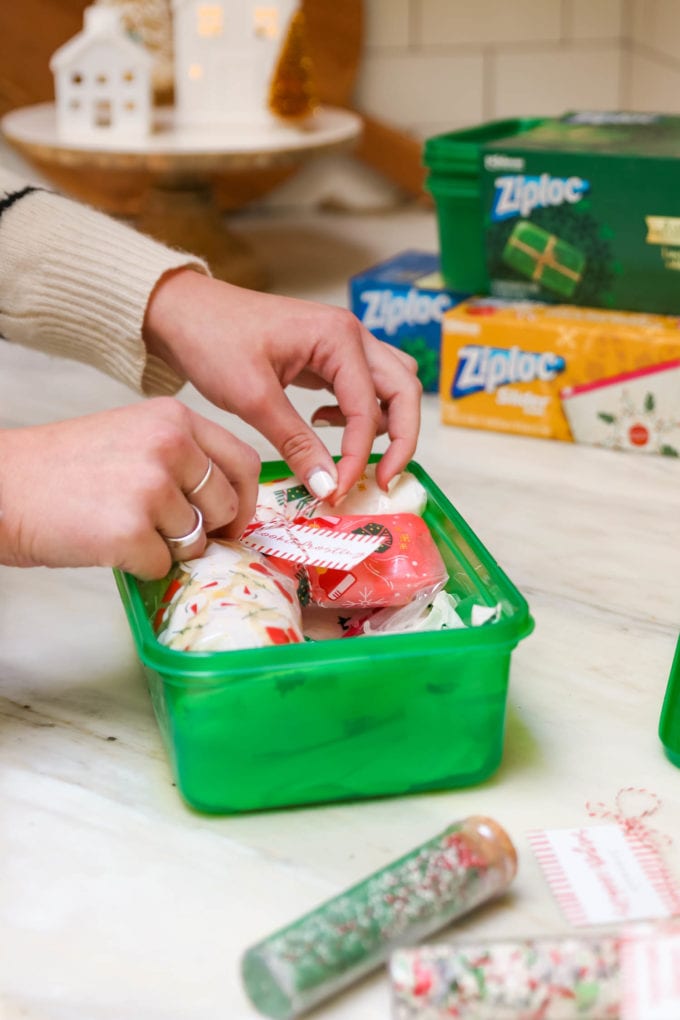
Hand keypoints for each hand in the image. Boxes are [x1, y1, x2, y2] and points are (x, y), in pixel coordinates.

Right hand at [0, 398, 259, 578]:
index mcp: (173, 418)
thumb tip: (230, 505)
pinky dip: (139, 566)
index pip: (243, 461)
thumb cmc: (63, 468)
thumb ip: (183, 458)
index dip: (244, 499)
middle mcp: (169, 446)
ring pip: (196, 541)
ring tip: (123, 527)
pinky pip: (163, 566)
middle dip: (208, 529)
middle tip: (171, 533)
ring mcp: (151, 488)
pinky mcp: (130, 531)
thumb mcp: (132, 436)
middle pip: (227, 506)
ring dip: (167, 548)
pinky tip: (106, 543)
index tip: (230, 519)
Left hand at [143, 269, 421, 501]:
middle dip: (402, 439)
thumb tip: (329, 487)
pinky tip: (321, 425)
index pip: (368, 408)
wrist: (183, 312)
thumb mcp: (253, 398)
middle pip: (404, 390)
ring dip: (386, 424)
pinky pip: (364, 387)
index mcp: (338, 337)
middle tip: (384, 481)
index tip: (340, 492)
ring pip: (391, 387)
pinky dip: (359, 414)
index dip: (359, 456)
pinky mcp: (328, 356)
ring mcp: (343, 343)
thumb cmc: (213, 340)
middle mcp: (351, 335)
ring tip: (354, 457)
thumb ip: (296, 443)